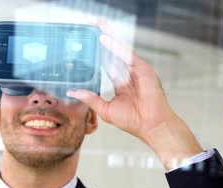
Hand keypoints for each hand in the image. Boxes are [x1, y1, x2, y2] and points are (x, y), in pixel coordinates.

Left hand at [67, 20, 202, 170]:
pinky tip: (107, 40)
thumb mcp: (105, 108)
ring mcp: (137, 71)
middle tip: (95, 26)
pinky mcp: (144, 70)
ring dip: (111, 38)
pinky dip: (118, 47)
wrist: (150, 126)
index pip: (108, 63)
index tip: (90, 43)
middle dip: (106, 39)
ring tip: (100, 27)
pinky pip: (129, 55)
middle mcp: (129, 75)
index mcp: (121, 83)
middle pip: (115, 53)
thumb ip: (90, 98)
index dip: (100, 53)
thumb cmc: (133, 121)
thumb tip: (72, 91)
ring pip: (122, 50)